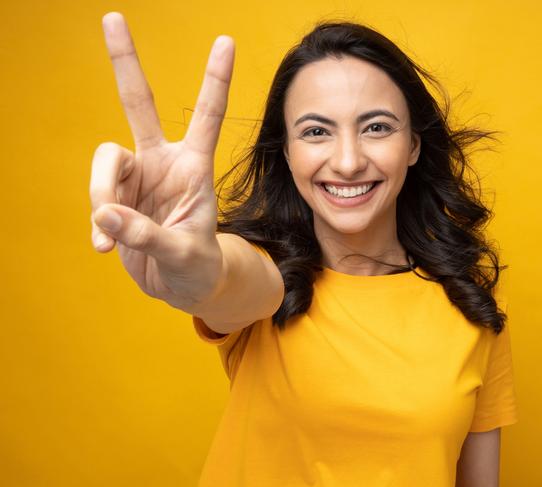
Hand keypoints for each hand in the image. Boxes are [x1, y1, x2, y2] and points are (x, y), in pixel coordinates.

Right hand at [89, 12, 234, 309]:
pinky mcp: (115, 199)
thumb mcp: (184, 253)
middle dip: (126, 62)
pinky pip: (96, 199)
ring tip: (112, 237)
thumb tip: (106, 215)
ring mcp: (136, 178)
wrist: (183, 286)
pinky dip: (98, 225)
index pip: (207, 115)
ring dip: (103, 196)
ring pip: (105, 163)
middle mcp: (162, 162)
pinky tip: (106, 248)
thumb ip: (149, 234)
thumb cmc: (198, 267)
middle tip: (112, 17)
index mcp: (194, 166)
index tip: (226, 41)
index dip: (215, 80)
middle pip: (137, 103)